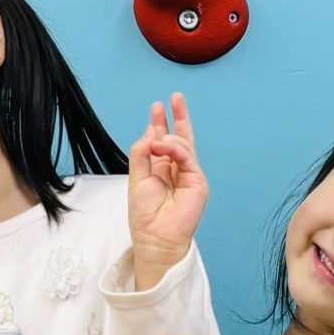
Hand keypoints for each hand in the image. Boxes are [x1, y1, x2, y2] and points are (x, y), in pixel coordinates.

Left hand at [127, 94, 207, 276]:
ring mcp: (188, 175)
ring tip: (155, 143)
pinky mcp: (197, 181)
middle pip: (180, 137)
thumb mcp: (136, 178)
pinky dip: (173, 149)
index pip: (162, 142)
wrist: (156, 237)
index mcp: (160, 170)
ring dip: (167, 138)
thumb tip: (151, 131)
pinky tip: (161, 148)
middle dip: (177, 117)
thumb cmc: (145, 215)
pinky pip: (186, 156)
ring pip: (182, 144)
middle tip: (175, 97)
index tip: (157, 107)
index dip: (160, 123)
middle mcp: (176, 170)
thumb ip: (141, 153)